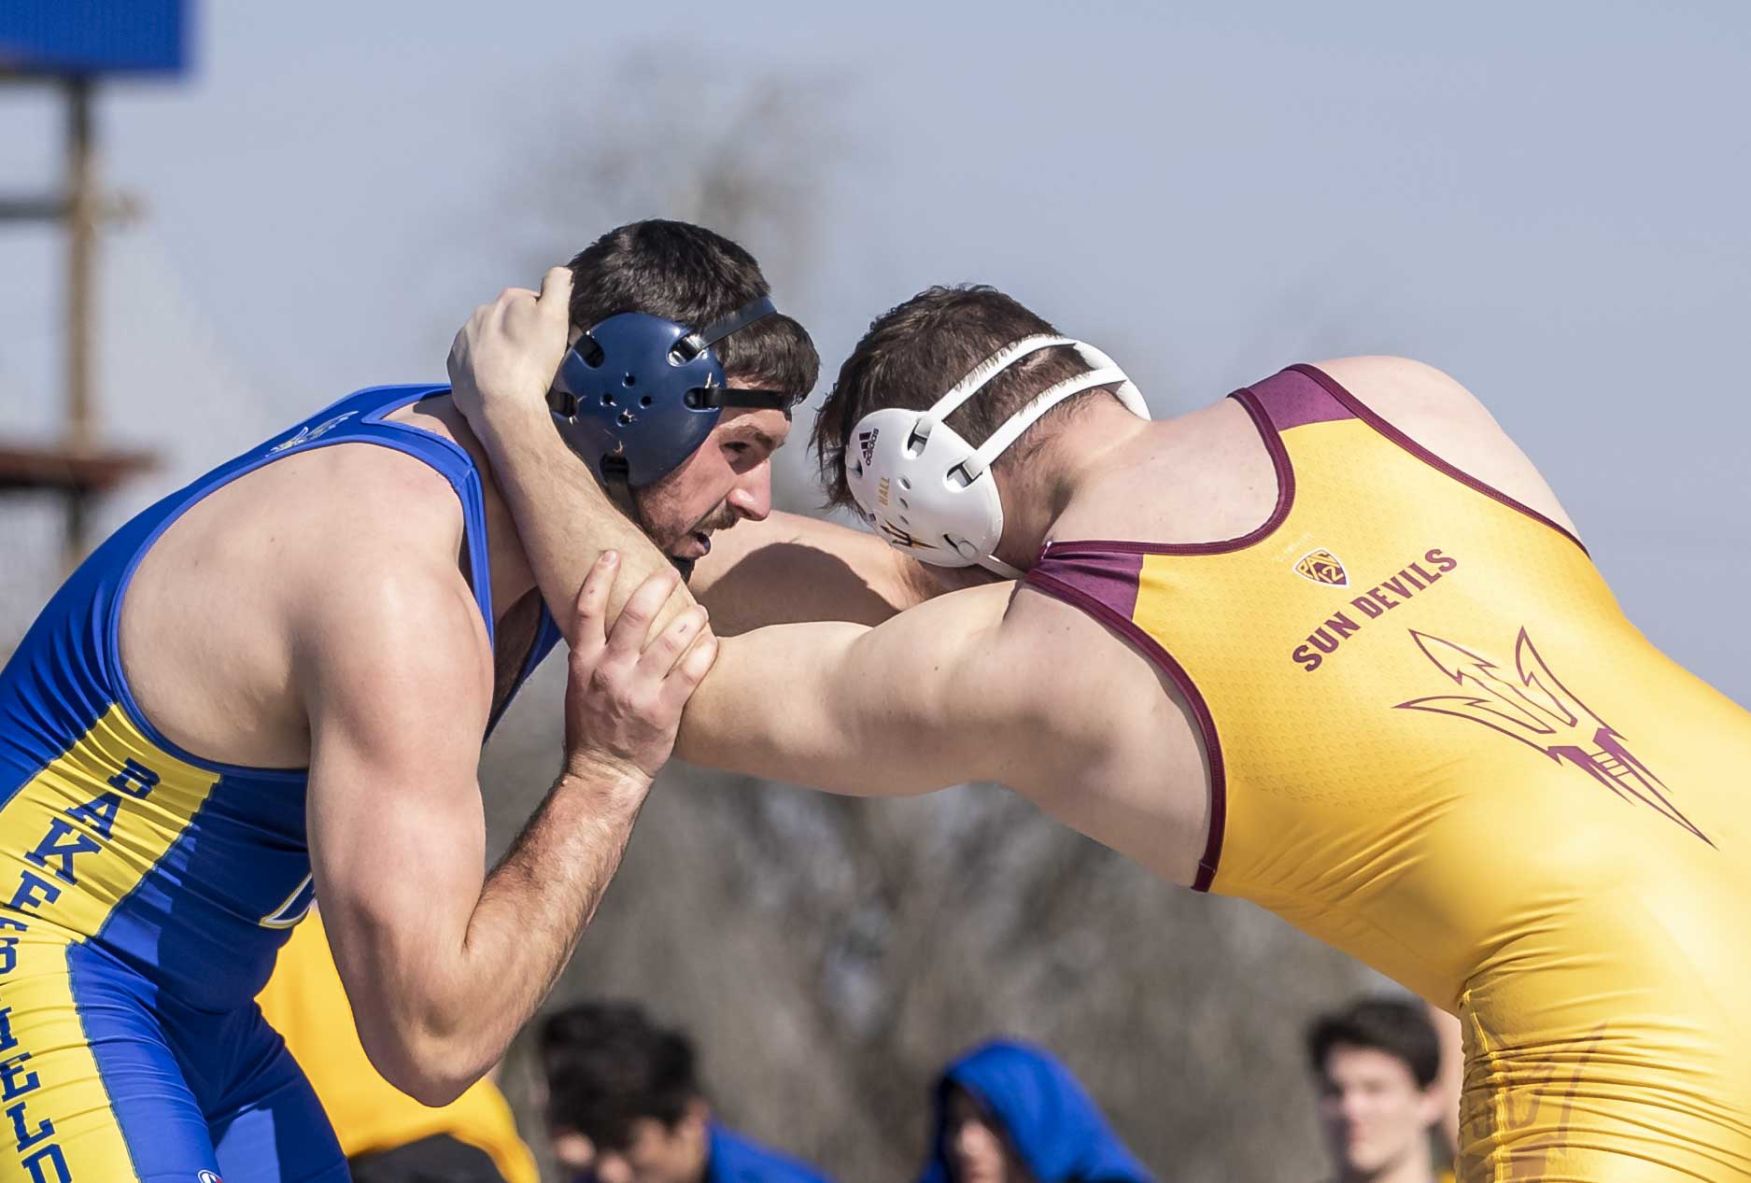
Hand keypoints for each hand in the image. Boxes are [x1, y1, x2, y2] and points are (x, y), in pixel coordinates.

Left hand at [447, 266, 572, 436]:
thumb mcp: (556, 318)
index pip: (533, 303)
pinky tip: (499, 384)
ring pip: (490, 341)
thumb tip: (560, 272)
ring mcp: (465, 340)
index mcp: (508, 299)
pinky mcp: (455, 365)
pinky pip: (474, 363)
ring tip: (517, 376)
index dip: (546, 322)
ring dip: (502, 352)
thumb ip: (559, 286)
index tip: (552, 342)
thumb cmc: (532, 364)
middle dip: (520, 335)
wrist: (503, 407)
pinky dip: (485, 370)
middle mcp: (481, 313)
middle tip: (536, 362)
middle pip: (509, 321)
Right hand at [563, 553, 718, 783]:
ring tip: (700, 611)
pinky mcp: (664, 710)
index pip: (586, 609)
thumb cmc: (592, 726)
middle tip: (670, 573)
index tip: (613, 553)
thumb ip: (591, 652)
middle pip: (635, 614)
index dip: (599, 576)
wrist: (603, 773)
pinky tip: (712, 640)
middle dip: (657, 585)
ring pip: (670, 640)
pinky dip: (705, 651)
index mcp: (584, 663)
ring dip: (690, 617)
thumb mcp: (578, 686)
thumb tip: (601, 616)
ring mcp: (637, 691)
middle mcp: (609, 672)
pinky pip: (691, 672)